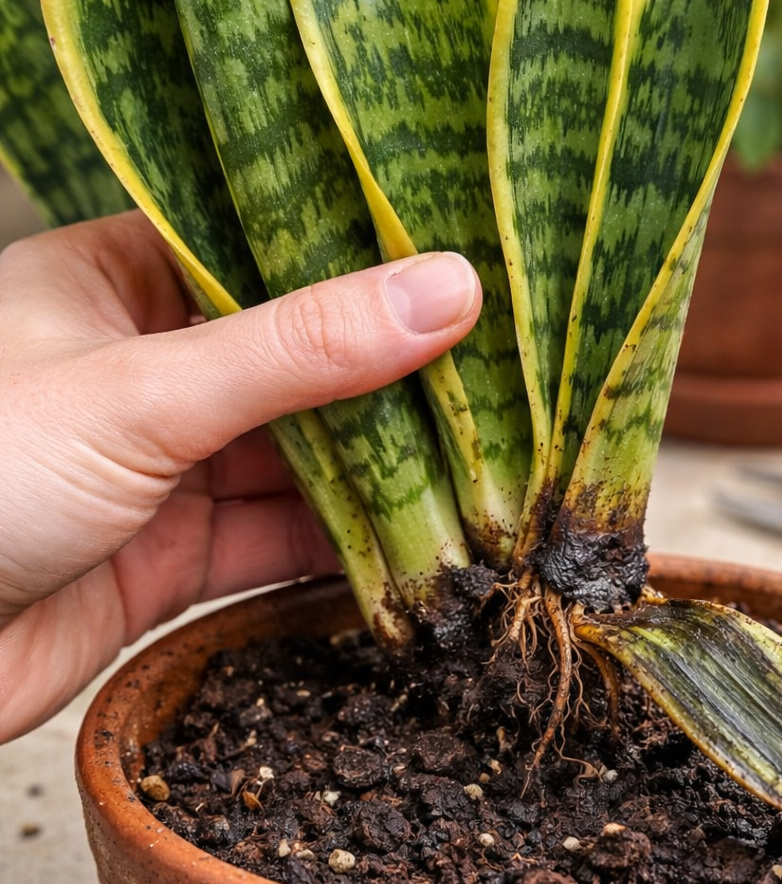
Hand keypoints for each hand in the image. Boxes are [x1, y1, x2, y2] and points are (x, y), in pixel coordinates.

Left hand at [0, 211, 480, 742]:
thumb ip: (299, 351)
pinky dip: (343, 554)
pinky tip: (413, 552)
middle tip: (494, 393)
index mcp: (119, 287)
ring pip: (301, 467)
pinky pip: (279, 544)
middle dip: (391, 393)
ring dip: (380, 485)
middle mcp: (150, 374)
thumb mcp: (147, 392)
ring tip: (479, 478)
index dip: (367, 271)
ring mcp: (167, 470)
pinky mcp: (175, 558)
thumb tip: (441, 292)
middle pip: (300, 372)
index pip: (270, 259)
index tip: (462, 281)